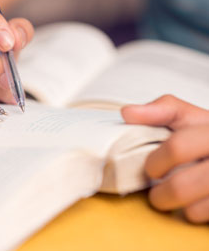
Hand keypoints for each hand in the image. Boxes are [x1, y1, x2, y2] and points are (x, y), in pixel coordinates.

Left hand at [122, 95, 208, 222]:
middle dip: (160, 194)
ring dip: (176, 206)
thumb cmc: (208, 136)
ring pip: (193, 209)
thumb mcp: (193, 117)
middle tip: (157, 191)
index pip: (176, 148)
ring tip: (173, 197)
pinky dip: (194, 214)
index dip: (155, 162)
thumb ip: (164, 110)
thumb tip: (127, 112)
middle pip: (180, 186)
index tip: (150, 168)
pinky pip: (204, 217)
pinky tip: (194, 203)